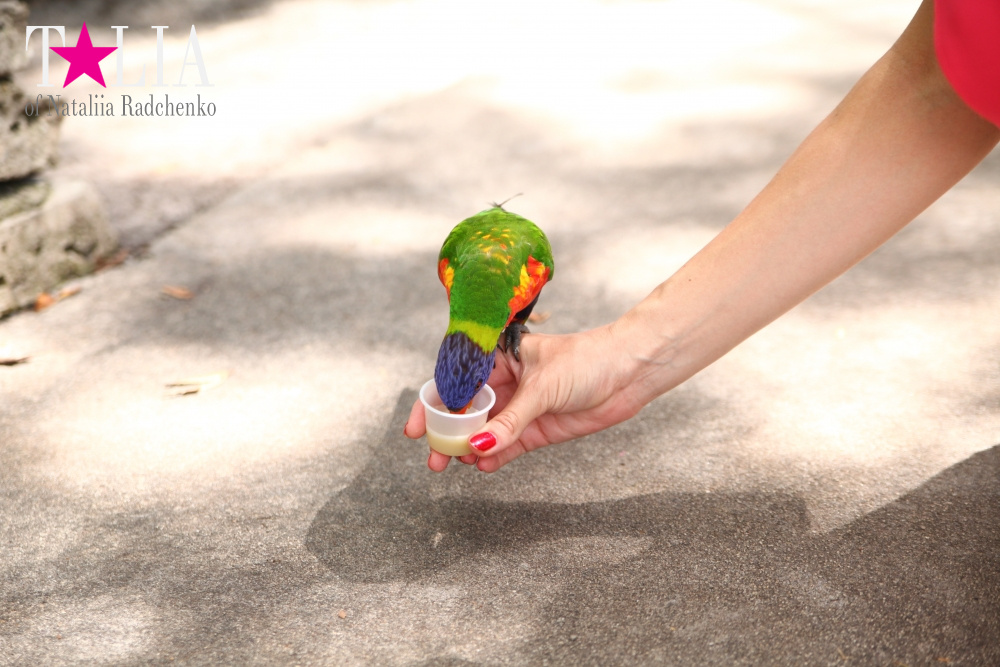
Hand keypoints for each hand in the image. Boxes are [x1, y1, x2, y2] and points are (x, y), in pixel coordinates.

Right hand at [403, 324, 646, 471]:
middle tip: (434, 459)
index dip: (432, 405)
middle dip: (447, 435)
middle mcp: (505, 382)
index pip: (455, 381)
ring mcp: (521, 407)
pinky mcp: (537, 429)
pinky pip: (507, 446)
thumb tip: (479, 447)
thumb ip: (511, 421)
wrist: (629, 372)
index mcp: (498, 357)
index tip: (414, 428)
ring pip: (484, 432)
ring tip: (458, 464)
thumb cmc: (586, 361)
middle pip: (465, 412)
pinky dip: (494, 457)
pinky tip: (483, 467)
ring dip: (468, 449)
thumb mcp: (542, 388)